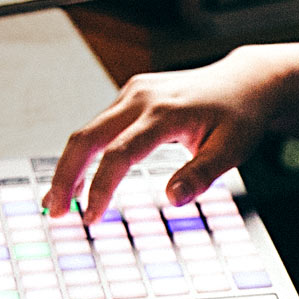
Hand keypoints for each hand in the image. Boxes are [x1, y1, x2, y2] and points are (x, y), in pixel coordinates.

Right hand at [43, 48, 287, 221]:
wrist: (245, 81)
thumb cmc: (240, 115)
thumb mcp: (233, 150)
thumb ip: (201, 174)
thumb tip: (172, 200)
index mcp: (166, 112)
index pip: (120, 153)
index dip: (100, 187)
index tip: (90, 217)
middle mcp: (143, 97)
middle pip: (87, 137)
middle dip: (65, 176)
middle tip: (52, 211)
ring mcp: (134, 93)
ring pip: (88, 131)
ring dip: (70, 166)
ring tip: (58, 201)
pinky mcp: (132, 95)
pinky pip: (100, 126)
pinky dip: (84, 153)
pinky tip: (78, 178)